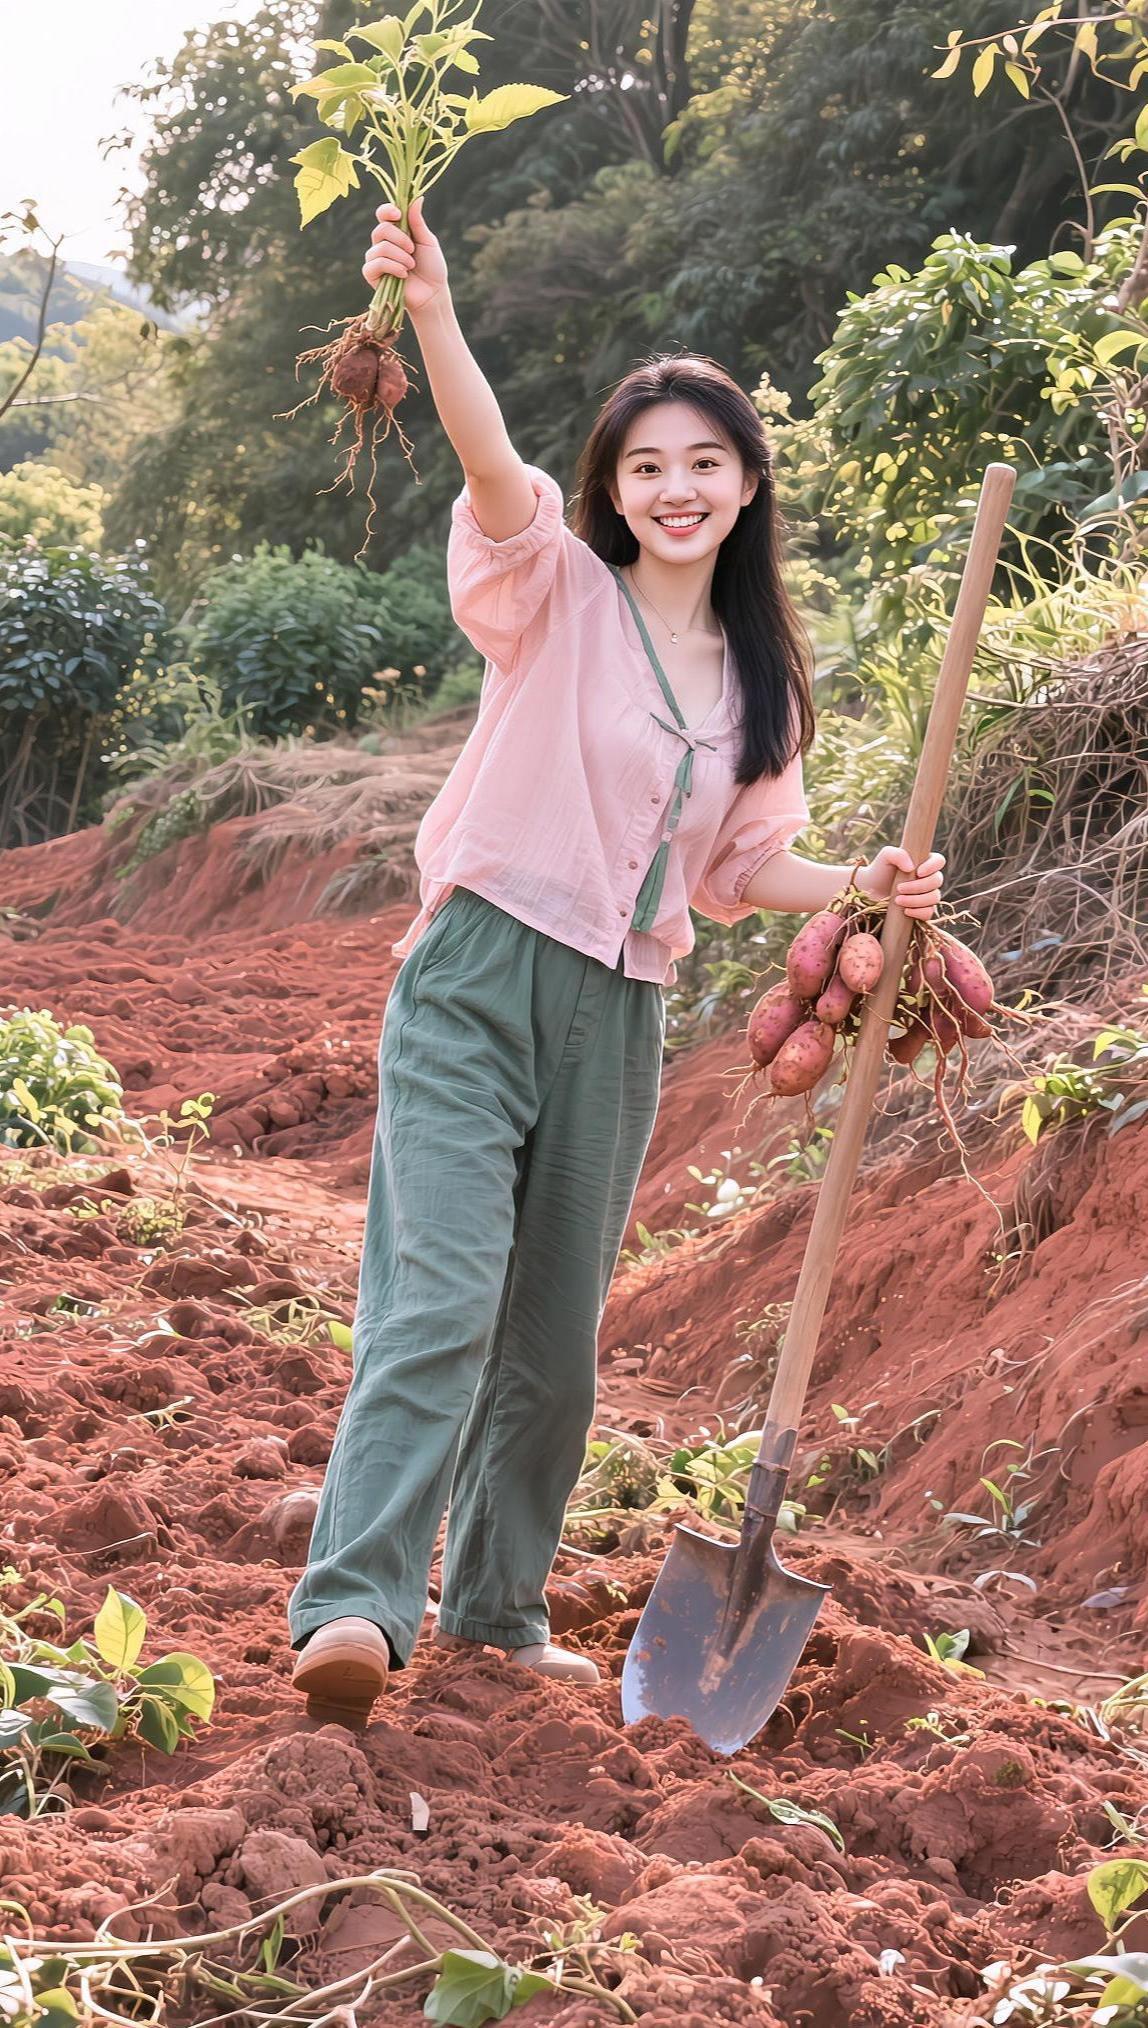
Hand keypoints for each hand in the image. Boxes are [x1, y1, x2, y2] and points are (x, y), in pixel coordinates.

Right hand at [362, 196, 447, 315]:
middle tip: (413, 250)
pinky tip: (403, 274)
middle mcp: (382, 243)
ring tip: (411, 266)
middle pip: (381, 229)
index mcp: (396, 232)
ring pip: (380, 247)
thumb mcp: (428, 242)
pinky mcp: (372, 275)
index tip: (399, 215)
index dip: (387, 211)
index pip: (382, 214)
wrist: (432, 294)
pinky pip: (376, 263)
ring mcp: (376, 259)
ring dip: (400, 257)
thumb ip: (418, 222)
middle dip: (400, 239)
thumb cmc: (432, 268)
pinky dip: (392, 267)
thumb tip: (417, 198)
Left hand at [858, 847, 944, 920]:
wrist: (870, 890)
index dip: (933, 867)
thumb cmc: (880, 870)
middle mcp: (929, 878)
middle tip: (899, 888)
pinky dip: (919, 912)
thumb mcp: (886, 856)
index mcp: (924, 862)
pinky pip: (929, 912)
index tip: (918, 872)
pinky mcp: (922, 909)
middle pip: (937, 881)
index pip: (939, 861)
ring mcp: (927, 894)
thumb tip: (911, 867)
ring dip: (917, 900)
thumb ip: (898, 854)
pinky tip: (905, 911)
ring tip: (898, 900)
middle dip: (919, 886)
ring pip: (934, 897)